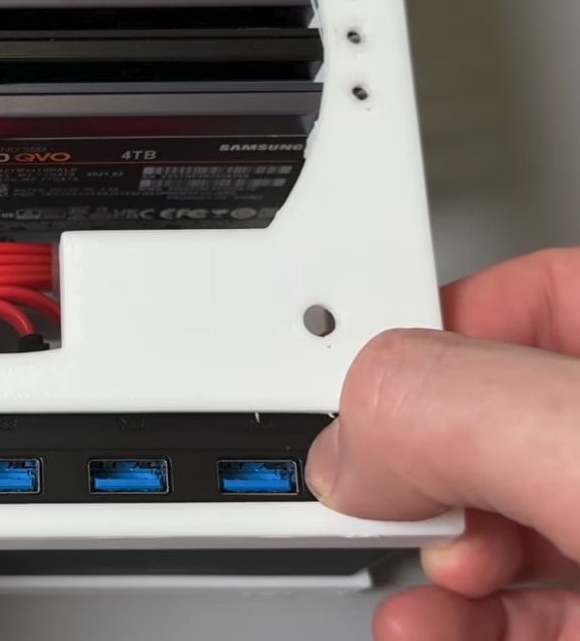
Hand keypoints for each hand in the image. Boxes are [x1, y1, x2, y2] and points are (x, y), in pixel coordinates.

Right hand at [306, 249, 579, 639]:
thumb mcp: (575, 442)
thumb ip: (441, 410)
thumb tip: (344, 447)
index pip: (517, 293)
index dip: (420, 334)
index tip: (353, 392)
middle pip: (492, 419)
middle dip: (415, 468)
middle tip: (376, 493)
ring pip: (507, 524)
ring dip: (425, 556)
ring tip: (397, 570)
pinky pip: (533, 609)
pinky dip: (463, 622)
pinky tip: (425, 625)